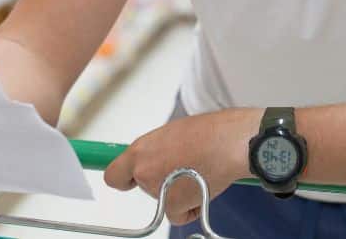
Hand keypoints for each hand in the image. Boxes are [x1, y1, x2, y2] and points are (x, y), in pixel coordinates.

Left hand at [103, 108, 258, 225]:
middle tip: (182, 170)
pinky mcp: (172, 205)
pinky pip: (177, 214)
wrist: (232, 142)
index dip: (124, 179)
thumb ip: (156, 149)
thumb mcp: (173, 132)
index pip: (114, 175)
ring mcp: (156, 189)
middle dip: (161, 183)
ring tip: (199, 173)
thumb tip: (156, 159)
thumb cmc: (210, 132)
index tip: (131, 181)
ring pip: (162, 200)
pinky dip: (191, 208)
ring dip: (178, 194)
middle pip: (143, 186)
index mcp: (141, 149)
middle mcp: (143, 169)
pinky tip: (204, 188)